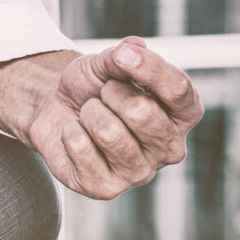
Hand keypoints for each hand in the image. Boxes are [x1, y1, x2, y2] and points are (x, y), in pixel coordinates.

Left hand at [0, 38, 202, 200]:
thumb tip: (131, 51)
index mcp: (182, 115)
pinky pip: (81, 147)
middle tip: (103, 96)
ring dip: (89, 113)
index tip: (121, 55)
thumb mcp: (109, 62)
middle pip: (140, 112)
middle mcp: (170, 148)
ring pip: (108, 132)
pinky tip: (77, 135)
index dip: (147, 68)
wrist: (57, 108)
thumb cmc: (94, 87)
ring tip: (90, 115)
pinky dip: (70, 132)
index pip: (179, 89)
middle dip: (110, 93)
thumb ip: (124, 55)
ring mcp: (141, 173)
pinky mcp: (107, 188)